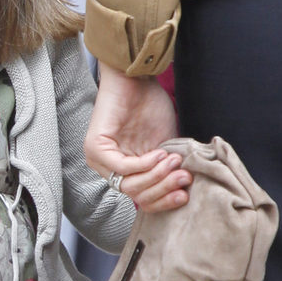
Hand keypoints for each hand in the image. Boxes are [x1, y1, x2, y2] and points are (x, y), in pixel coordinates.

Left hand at [85, 63, 190, 212]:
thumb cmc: (150, 107)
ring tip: (174, 162)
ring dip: (156, 176)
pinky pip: (122, 168)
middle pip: (136, 196)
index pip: (142, 199)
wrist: (137, 79)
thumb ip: (170, 169)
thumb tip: (185, 191)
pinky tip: (159, 153)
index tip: (186, 194)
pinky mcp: (96, 148)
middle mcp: (109, 170)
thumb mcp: (166, 145)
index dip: (164, 201)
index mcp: (126, 172)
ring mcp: (99, 161)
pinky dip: (144, 163)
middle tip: (184, 177)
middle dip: (164, 189)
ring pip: (129, 185)